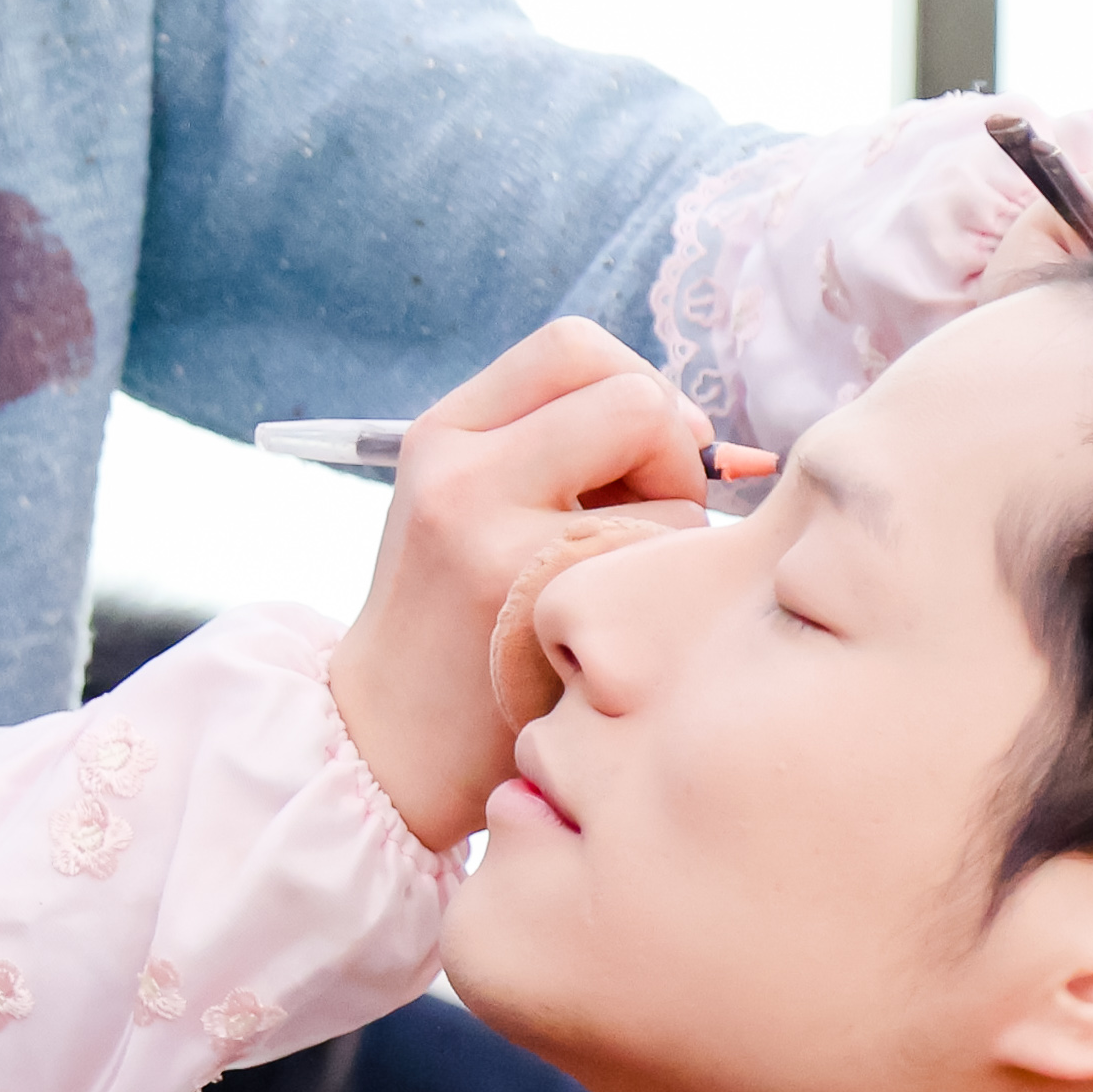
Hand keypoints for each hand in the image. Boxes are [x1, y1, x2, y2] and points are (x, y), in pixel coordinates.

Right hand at [326, 321, 719, 848]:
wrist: (391, 743)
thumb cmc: (457, 616)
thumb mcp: (465, 500)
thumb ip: (554, 443)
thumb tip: (701, 432)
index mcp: (442, 434)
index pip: (574, 348)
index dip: (633, 384)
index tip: (642, 448)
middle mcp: (463, 477)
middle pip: (635, 397)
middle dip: (671, 448)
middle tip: (647, 512)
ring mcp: (503, 545)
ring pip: (671, 480)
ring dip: (675, 523)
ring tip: (616, 577)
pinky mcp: (549, 612)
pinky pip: (668, 558)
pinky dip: (667, 582)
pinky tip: (620, 620)